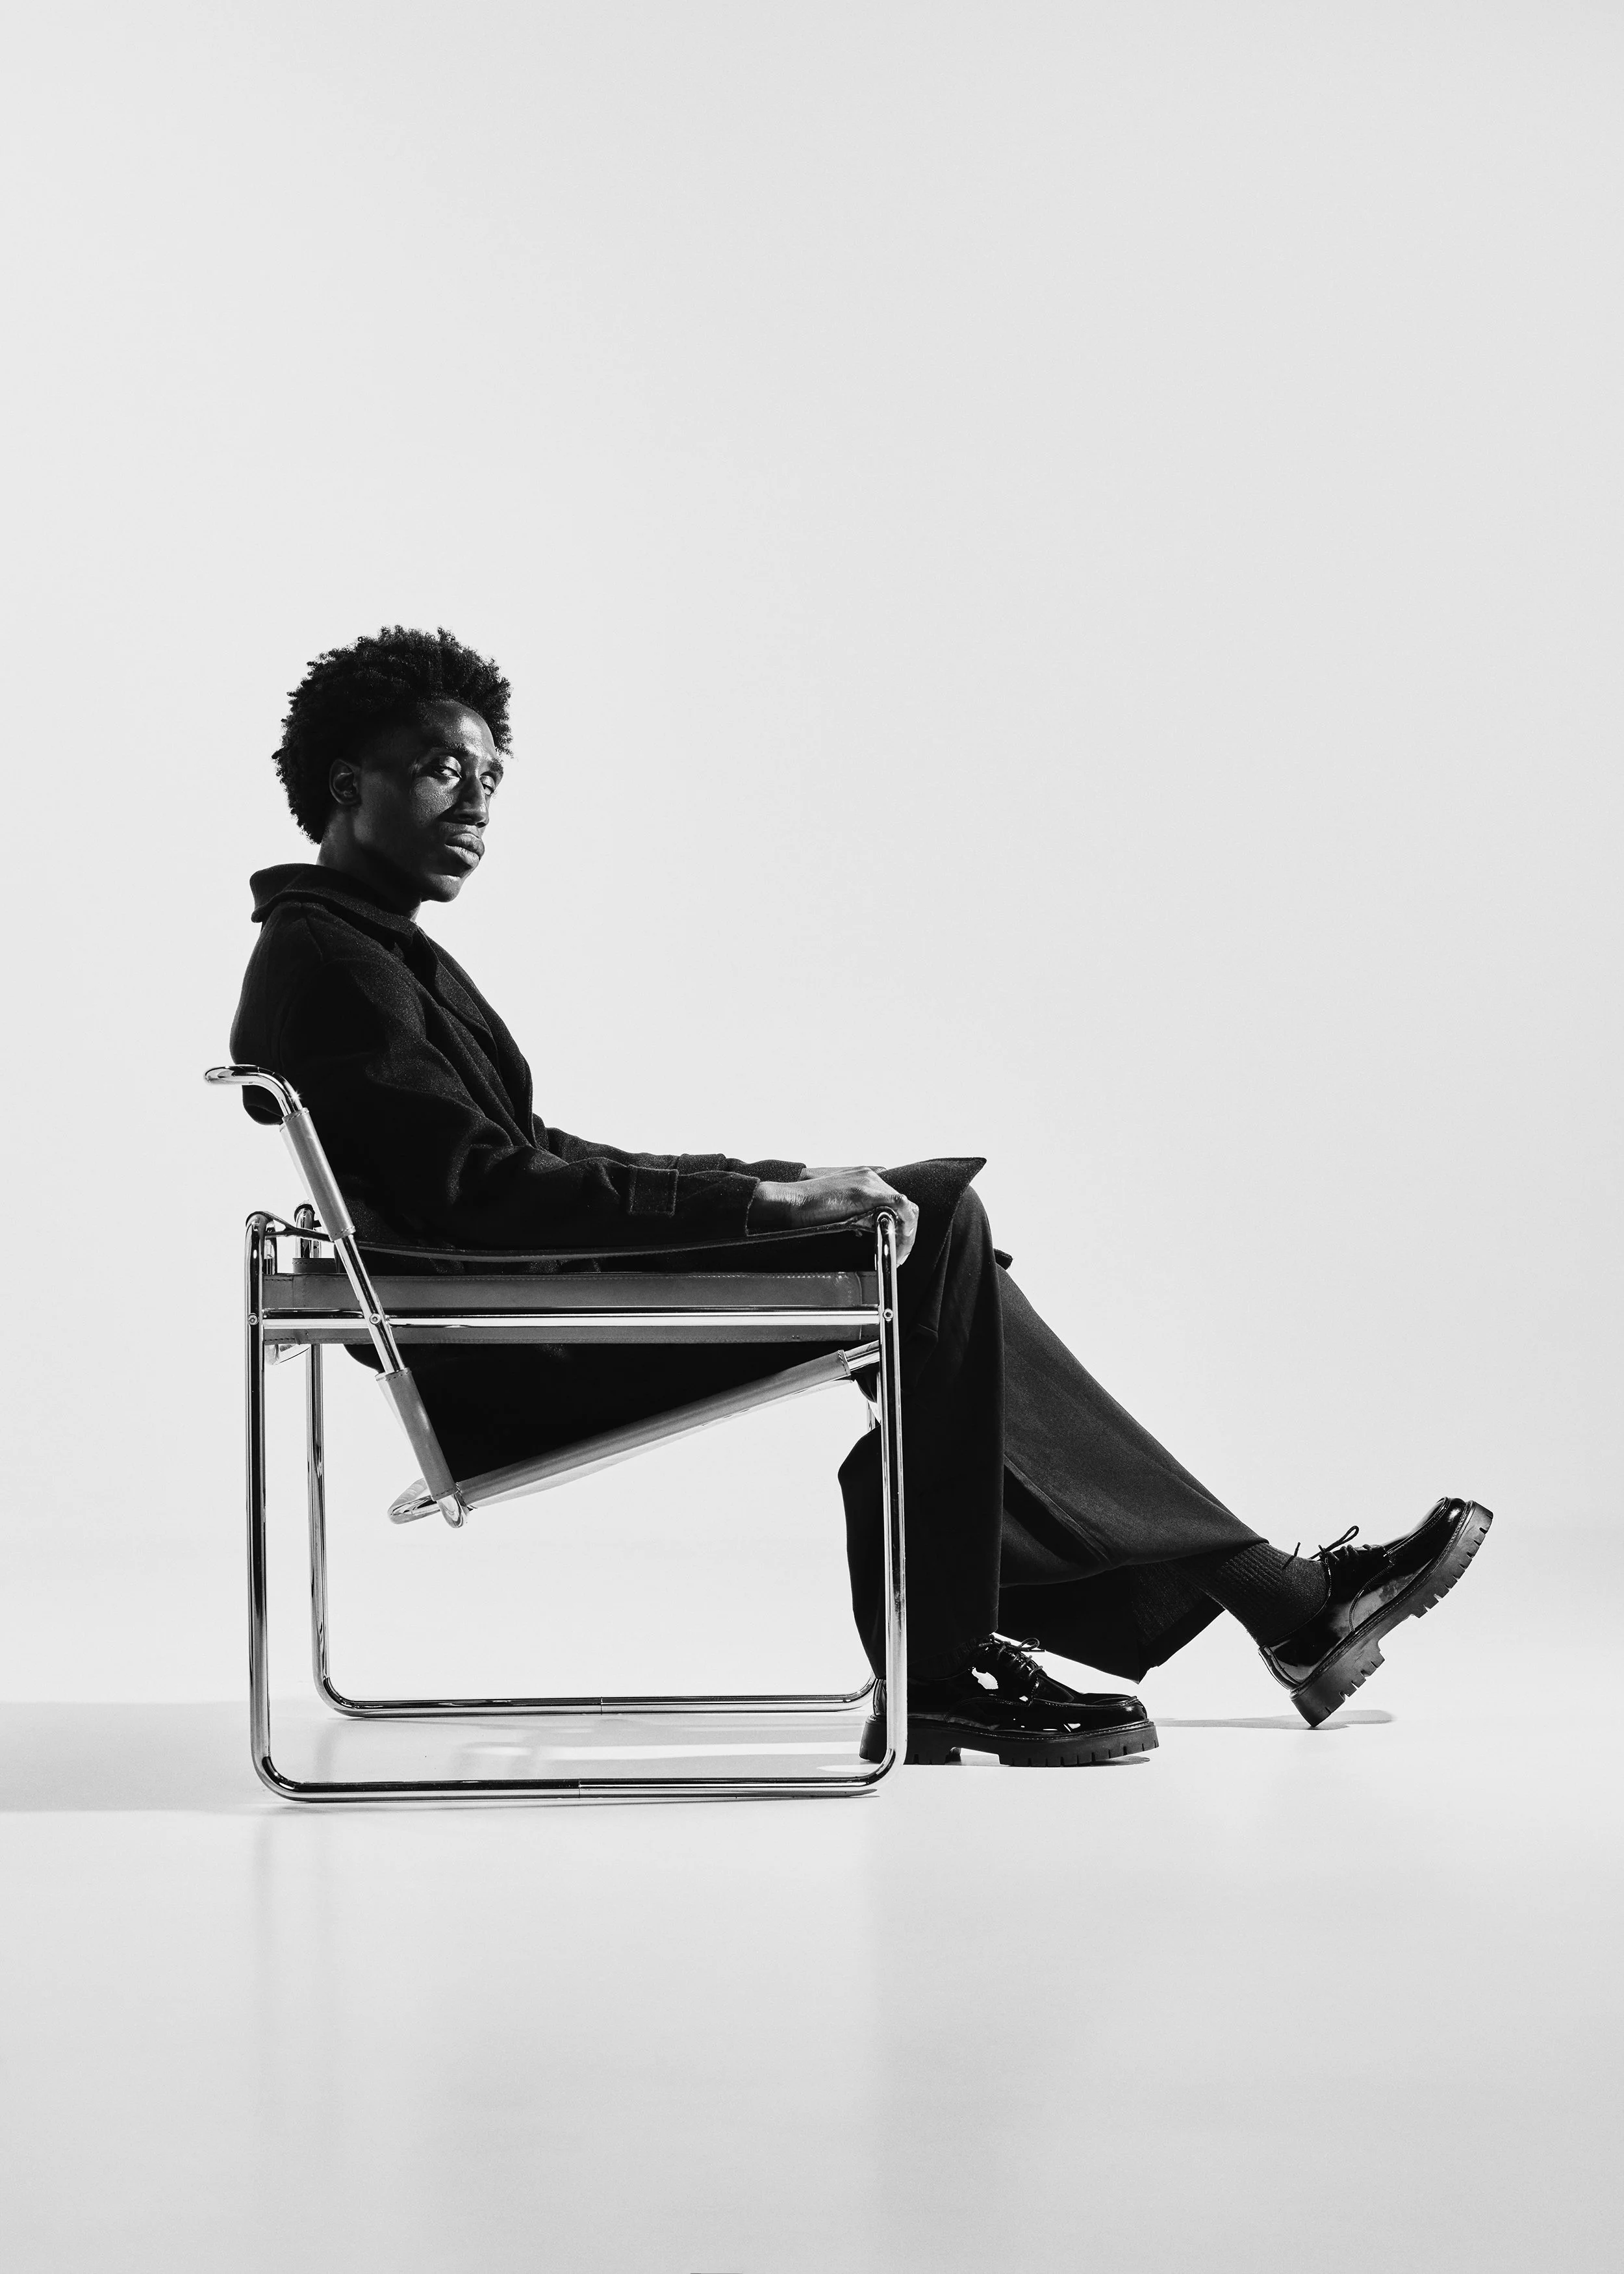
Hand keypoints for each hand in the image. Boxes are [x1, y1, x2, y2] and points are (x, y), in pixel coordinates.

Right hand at [749, 1169, 918, 1263]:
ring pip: (906, 1208)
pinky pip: (900, 1208)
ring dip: (905, 1234)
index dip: (900, 1223)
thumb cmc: (805, 1207)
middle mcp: (871, 1176)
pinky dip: (904, 1228)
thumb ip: (857, 1213)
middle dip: (905, 1232)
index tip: (896, 1242)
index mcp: (864, 1178)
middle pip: (905, 1205)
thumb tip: (869, 1230)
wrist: (788, 1202)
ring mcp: (869, 1183)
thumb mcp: (838, 1208)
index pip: (896, 1200)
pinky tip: (896, 1245)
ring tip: (897, 1255)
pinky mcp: (865, 1193)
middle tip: (898, 1254)